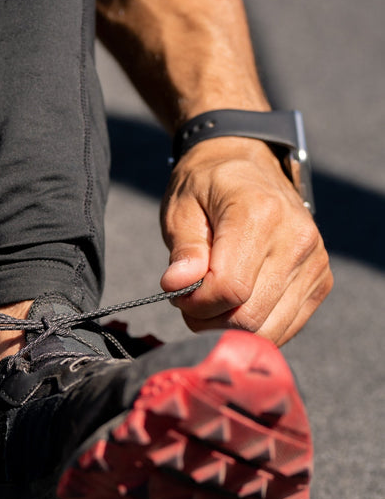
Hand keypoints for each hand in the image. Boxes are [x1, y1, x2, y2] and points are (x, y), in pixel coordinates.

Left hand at [159, 137, 331, 344]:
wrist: (247, 168)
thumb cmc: (207, 188)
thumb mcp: (181, 209)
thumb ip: (183, 250)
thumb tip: (178, 285)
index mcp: (260, 215)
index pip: (229, 289)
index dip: (195, 304)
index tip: (178, 291)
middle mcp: (296, 239)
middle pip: (249, 317)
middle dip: (208, 320)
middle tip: (190, 299)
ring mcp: (314, 262)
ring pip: (268, 330)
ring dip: (229, 327)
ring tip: (211, 300)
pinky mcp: (321, 280)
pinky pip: (284, 328)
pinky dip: (253, 327)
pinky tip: (235, 303)